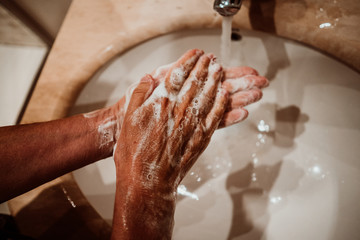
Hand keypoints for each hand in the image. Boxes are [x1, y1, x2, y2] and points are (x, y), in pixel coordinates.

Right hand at [105, 54, 267, 140]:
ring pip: (208, 96)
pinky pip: (215, 116)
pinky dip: (221, 103)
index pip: (178, 76)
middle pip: (195, 83)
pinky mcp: (201, 138)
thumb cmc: (133, 152)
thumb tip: (150, 78)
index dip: (188, 62)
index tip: (197, 53)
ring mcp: (192, 124)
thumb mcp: (129, 119)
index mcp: (161, 103)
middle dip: (205, 68)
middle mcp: (179, 110)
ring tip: (221, 69)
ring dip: (215, 81)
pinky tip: (225, 95)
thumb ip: (139, 95)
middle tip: (212, 58)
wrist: (147, 180)